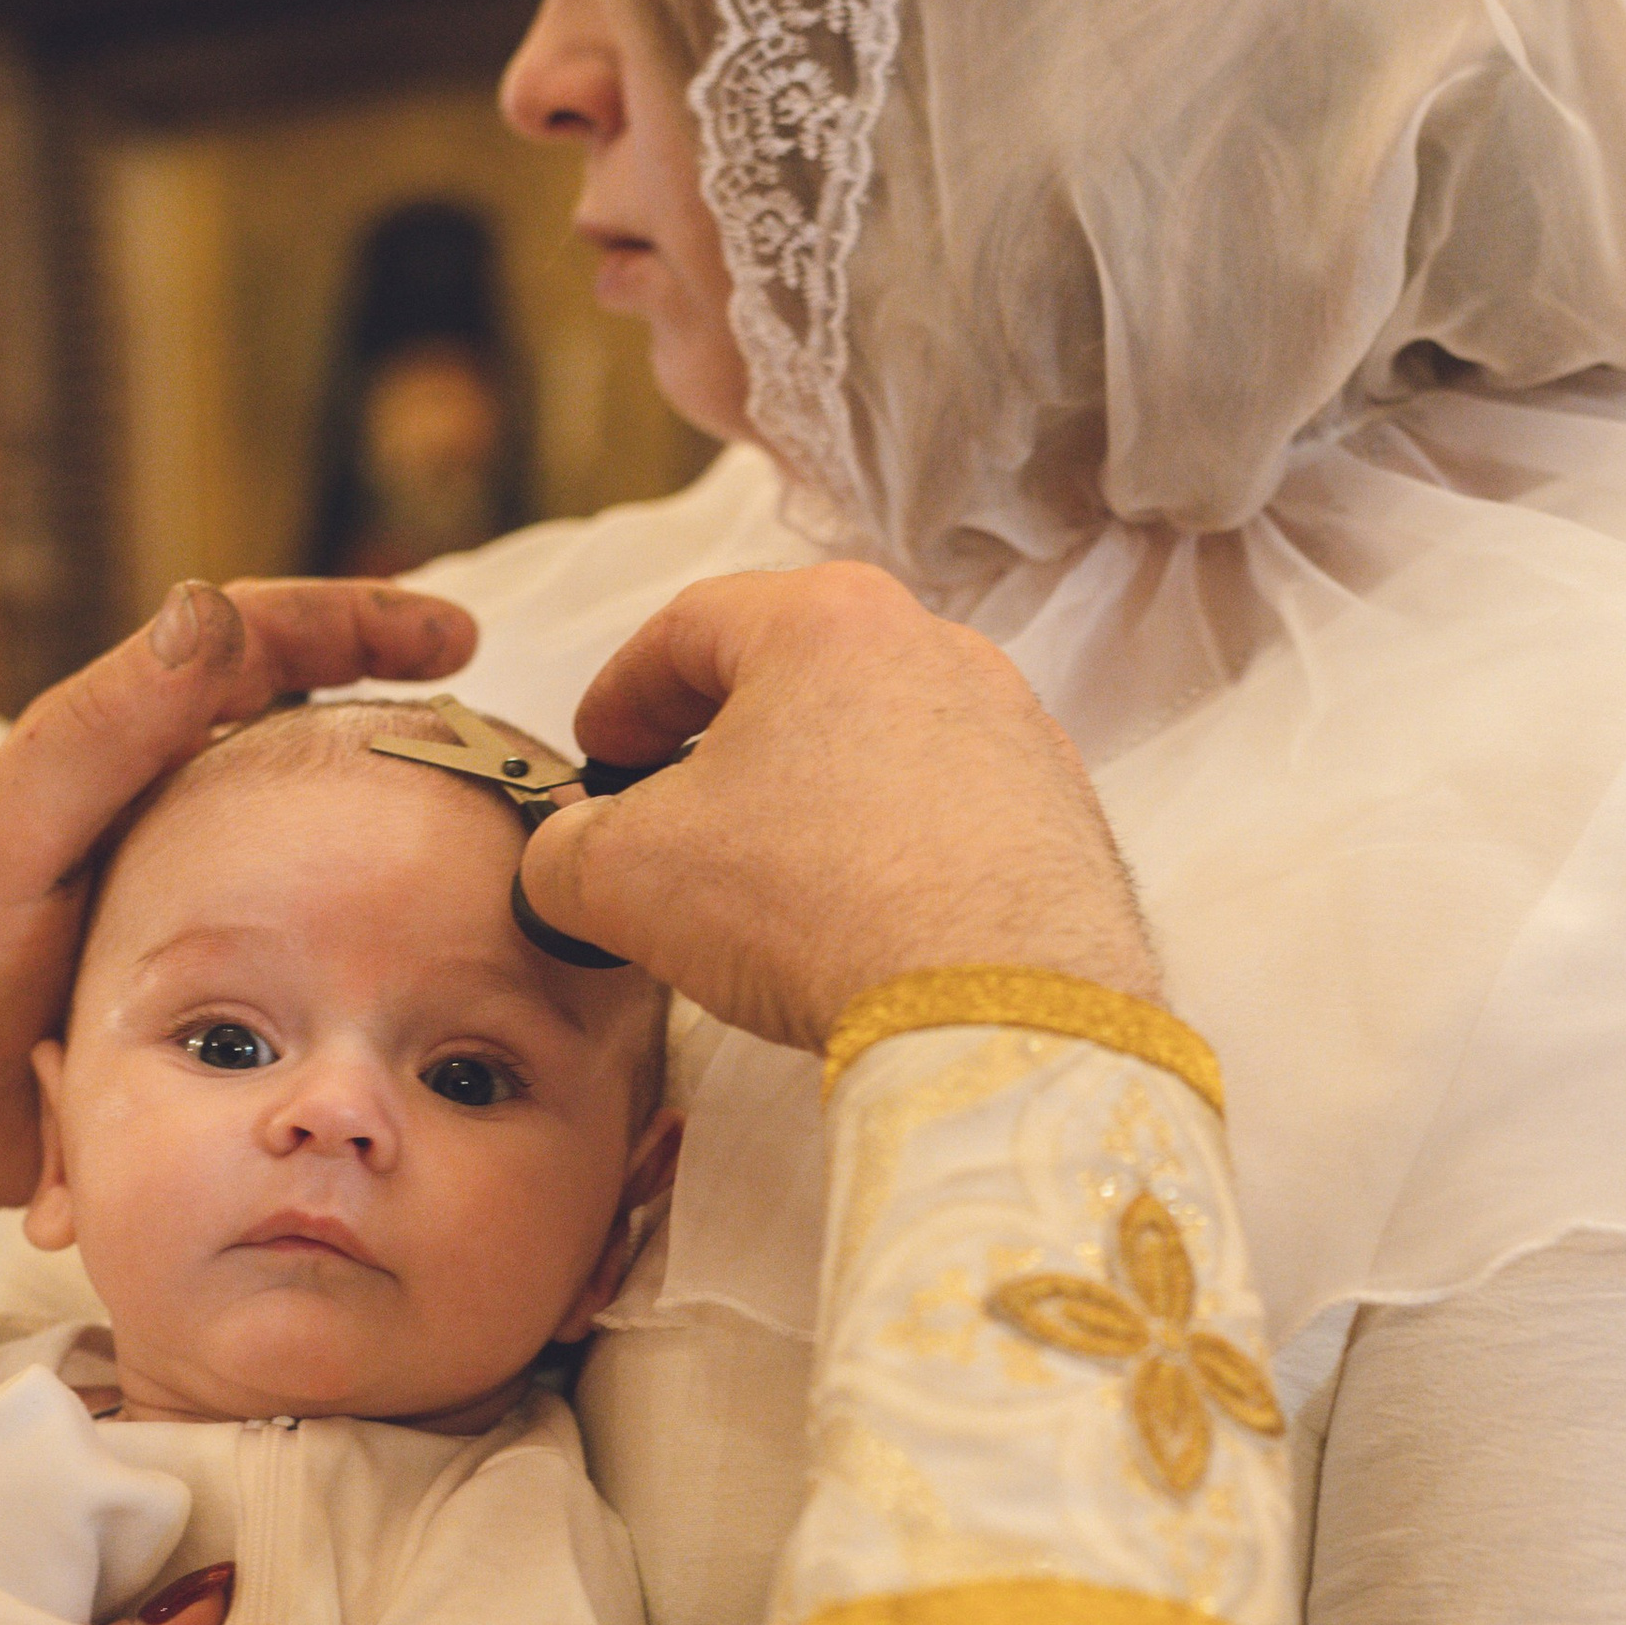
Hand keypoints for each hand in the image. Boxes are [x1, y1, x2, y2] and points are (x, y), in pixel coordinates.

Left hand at [0, 578, 474, 1256]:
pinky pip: (296, 950)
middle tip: (507, 749)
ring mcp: (178, 896)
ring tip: (492, 855)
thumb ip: (103, 728)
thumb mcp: (12, 837)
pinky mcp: (192, 986)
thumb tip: (209, 606)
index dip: (360, 624)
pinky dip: (361, 944)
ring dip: (400, 837)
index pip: (256, 644)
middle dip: (408, 725)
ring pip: (312, 840)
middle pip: (304, 731)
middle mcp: (154, 806)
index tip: (459, 640)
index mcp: (113, 748)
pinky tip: (422, 972)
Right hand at [519, 564, 1157, 1050]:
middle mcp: (935, 648)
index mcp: (826, 620)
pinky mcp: (1061, 816)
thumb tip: (564, 861)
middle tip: (670, 807)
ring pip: (878, 742)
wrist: (998, 1004)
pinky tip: (858, 917)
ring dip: (810, 795)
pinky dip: (889, 846)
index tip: (596, 752)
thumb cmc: (810, 902)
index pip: (690, 627)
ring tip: (766, 875)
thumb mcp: (627, 875)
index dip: (622, 692)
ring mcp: (1012, 730)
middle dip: (718, 741)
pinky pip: (948, 813)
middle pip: (796, 676)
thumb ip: (566, 851)